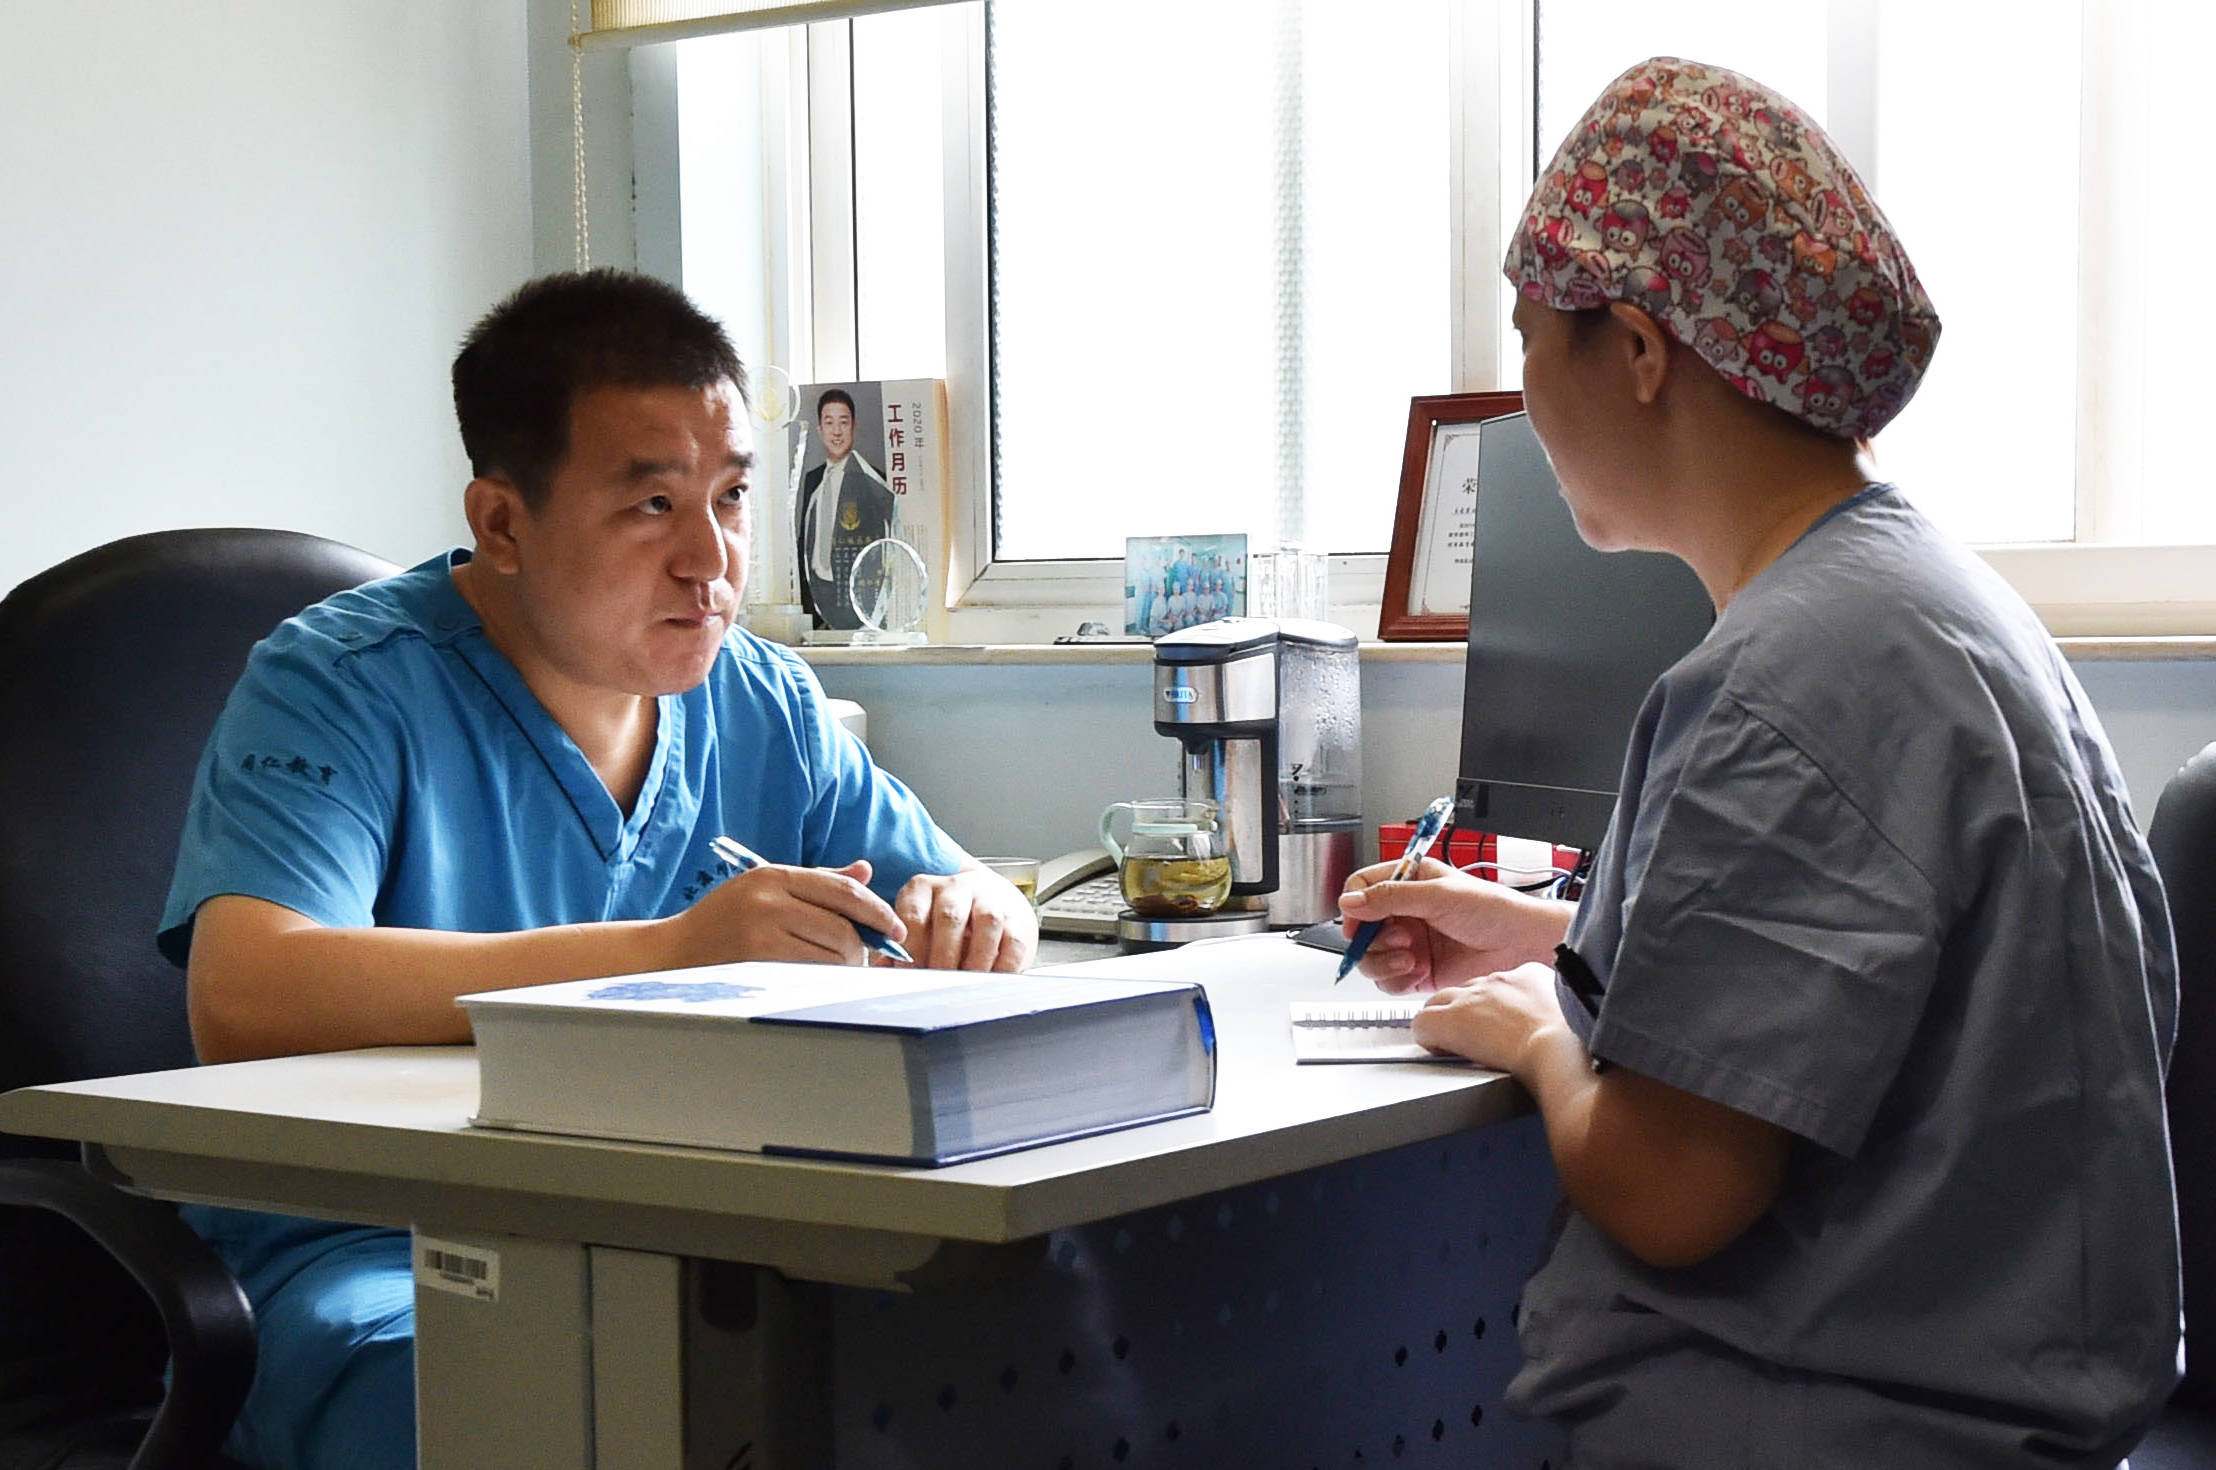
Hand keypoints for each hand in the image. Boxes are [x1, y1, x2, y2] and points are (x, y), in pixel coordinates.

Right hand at [668, 859, 905, 967]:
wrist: (671, 952)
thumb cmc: (724, 921)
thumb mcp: (767, 889)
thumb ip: (819, 881)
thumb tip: (867, 872)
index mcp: (774, 876)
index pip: (843, 891)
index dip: (878, 911)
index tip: (895, 929)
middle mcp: (768, 900)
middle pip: (843, 926)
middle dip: (863, 946)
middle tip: (866, 958)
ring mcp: (760, 933)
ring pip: (832, 954)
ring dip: (847, 966)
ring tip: (841, 970)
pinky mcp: (755, 964)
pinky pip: (811, 974)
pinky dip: (826, 980)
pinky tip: (822, 981)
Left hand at [895, 865, 1038, 971]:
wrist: (992, 903)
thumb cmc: (944, 924)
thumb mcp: (918, 928)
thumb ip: (900, 950)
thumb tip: (885, 972)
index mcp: (923, 888)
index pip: (914, 914)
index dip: (911, 948)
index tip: (910, 975)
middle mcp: (956, 887)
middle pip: (950, 916)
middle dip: (943, 954)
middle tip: (938, 983)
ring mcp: (989, 899)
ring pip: (986, 922)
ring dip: (976, 958)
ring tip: (967, 983)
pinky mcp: (1015, 917)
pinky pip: (1013, 939)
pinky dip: (1004, 964)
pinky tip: (993, 980)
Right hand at [1337, 857, 1569, 992]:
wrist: (1522, 943)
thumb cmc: (1494, 909)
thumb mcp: (1439, 894)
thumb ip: (1391, 897)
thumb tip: (1351, 902)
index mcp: (1408, 882)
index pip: (1361, 889)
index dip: (1354, 906)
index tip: (1357, 922)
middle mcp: (1405, 913)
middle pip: (1360, 929)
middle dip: (1372, 940)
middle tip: (1400, 940)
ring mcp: (1410, 943)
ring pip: (1371, 958)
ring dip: (1383, 962)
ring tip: (1410, 958)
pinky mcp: (1419, 971)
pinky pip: (1388, 981)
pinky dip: (1396, 981)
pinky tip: (1417, 972)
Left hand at [1409, 962, 1570, 1073]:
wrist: (1563, 1050)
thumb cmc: (1577, 1045)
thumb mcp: (1576, 1016)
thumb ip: (1560, 1014)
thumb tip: (1562, 1030)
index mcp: (1529, 975)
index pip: (1500, 984)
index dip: (1496, 1007)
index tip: (1502, 1024)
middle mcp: (1497, 981)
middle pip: (1467, 990)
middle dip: (1467, 1011)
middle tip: (1476, 1038)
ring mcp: (1472, 998)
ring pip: (1439, 1001)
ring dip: (1444, 1021)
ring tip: (1454, 1045)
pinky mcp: (1451, 1021)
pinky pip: (1422, 1024)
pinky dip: (1428, 1039)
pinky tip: (1441, 1052)